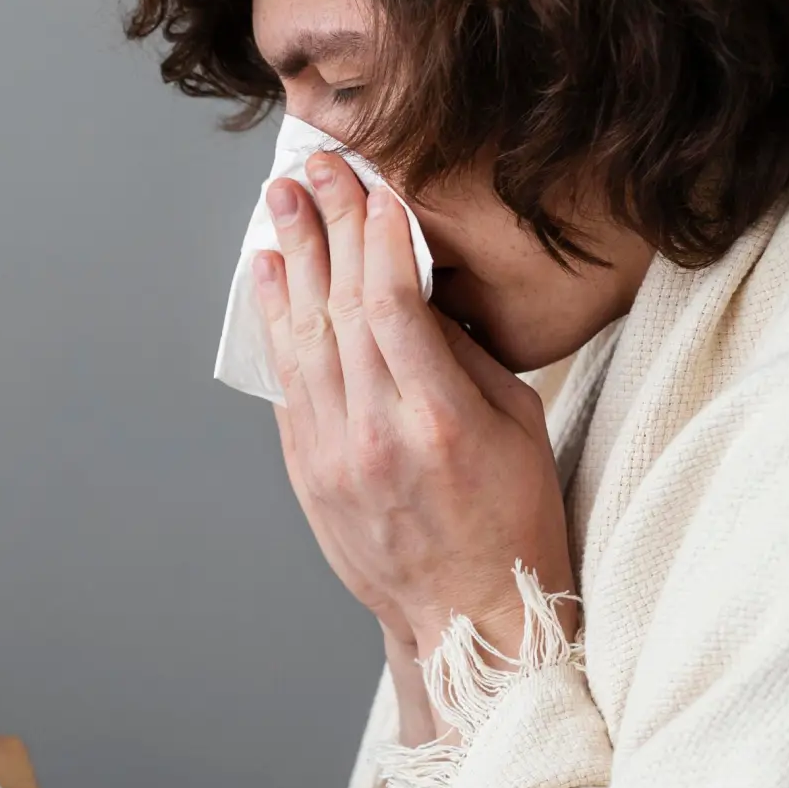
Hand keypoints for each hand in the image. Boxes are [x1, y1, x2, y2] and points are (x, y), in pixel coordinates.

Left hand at [251, 151, 574, 663]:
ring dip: (290, 264)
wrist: (463, 615)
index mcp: (439, 421)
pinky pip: (286, 382)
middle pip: (339, 310)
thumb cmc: (510, 519)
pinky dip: (275, 324)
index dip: (379, 236)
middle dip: (327, 229)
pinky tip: (270, 278)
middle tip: (313, 172)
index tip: (375, 186)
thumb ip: (465, 356)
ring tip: (280, 208)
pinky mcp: (306, 471)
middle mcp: (376, 435)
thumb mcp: (518, 426)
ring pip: (302, 340)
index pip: (394, 305)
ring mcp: (332, 455)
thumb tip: (419, 289)